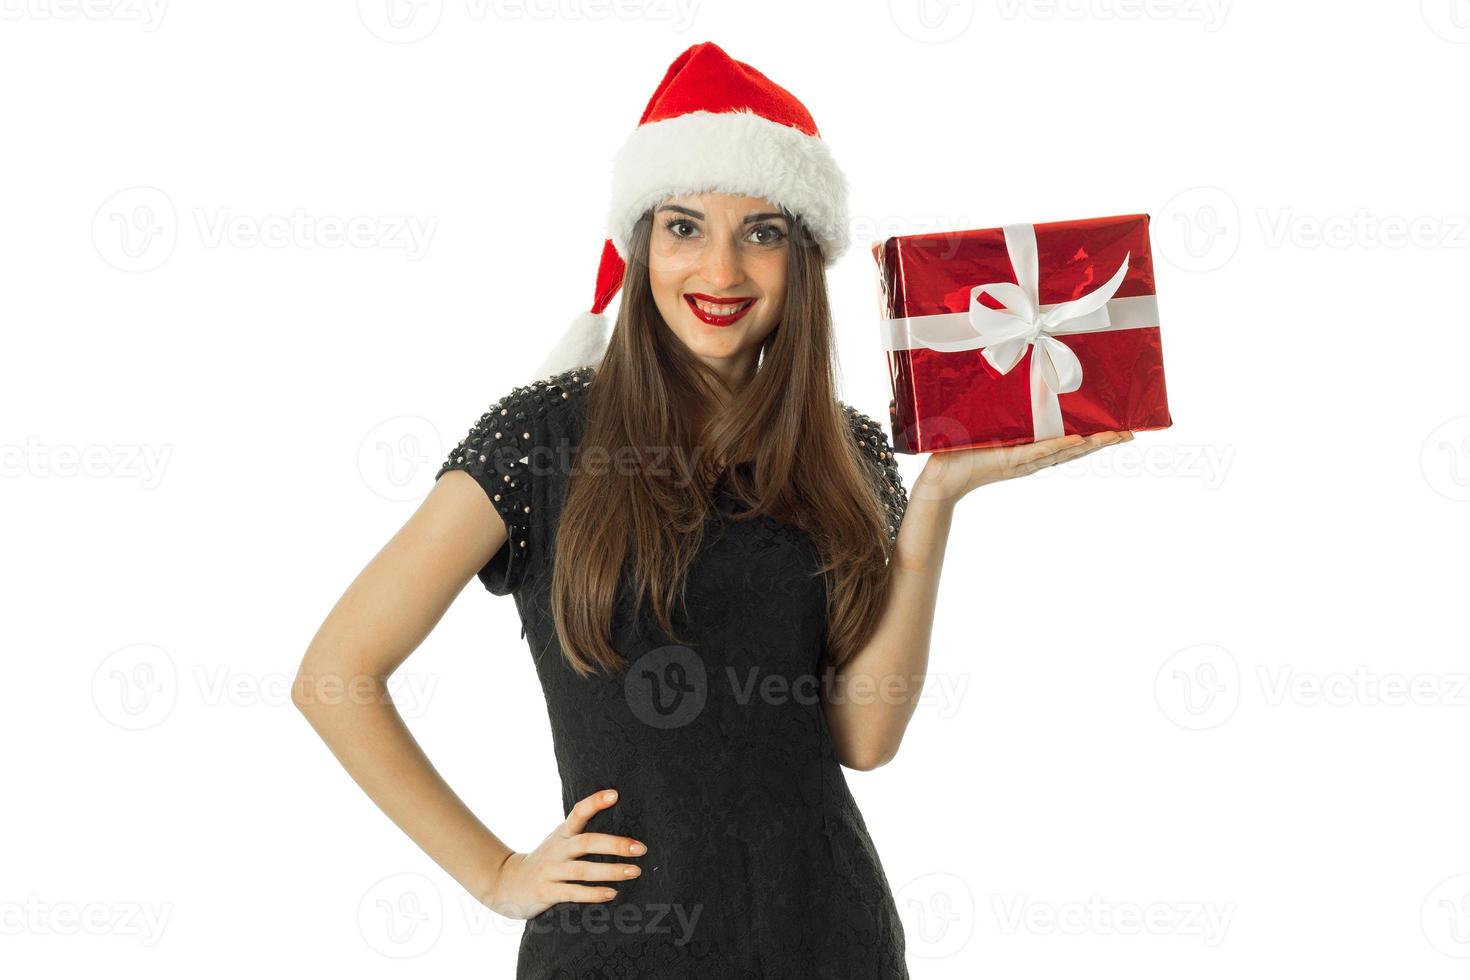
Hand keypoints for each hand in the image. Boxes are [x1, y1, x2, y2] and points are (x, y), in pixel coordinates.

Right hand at [481, 788, 646, 919]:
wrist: (506, 883)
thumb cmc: (545, 861)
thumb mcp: (559, 841)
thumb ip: (582, 834)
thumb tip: (618, 823)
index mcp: (562, 834)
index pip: (578, 813)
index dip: (595, 802)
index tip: (615, 794)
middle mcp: (557, 850)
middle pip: (586, 843)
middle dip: (615, 845)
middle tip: (640, 848)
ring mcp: (550, 871)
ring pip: (583, 870)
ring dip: (610, 871)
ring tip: (634, 871)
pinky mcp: (546, 892)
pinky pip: (572, 893)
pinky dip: (593, 893)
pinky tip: (612, 893)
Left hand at [914, 430, 1133, 504]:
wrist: (938, 478)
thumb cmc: (958, 451)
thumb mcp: (987, 428)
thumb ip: (1001, 412)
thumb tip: (1009, 381)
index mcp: (1029, 452)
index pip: (1068, 443)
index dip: (1093, 436)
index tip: (1118, 428)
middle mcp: (1031, 459)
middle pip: (1076, 450)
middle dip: (1104, 441)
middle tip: (1132, 432)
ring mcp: (1022, 462)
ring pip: (1064, 452)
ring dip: (1092, 443)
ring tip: (1118, 435)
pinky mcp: (1008, 461)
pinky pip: (1038, 452)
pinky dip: (1059, 447)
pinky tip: (1079, 441)